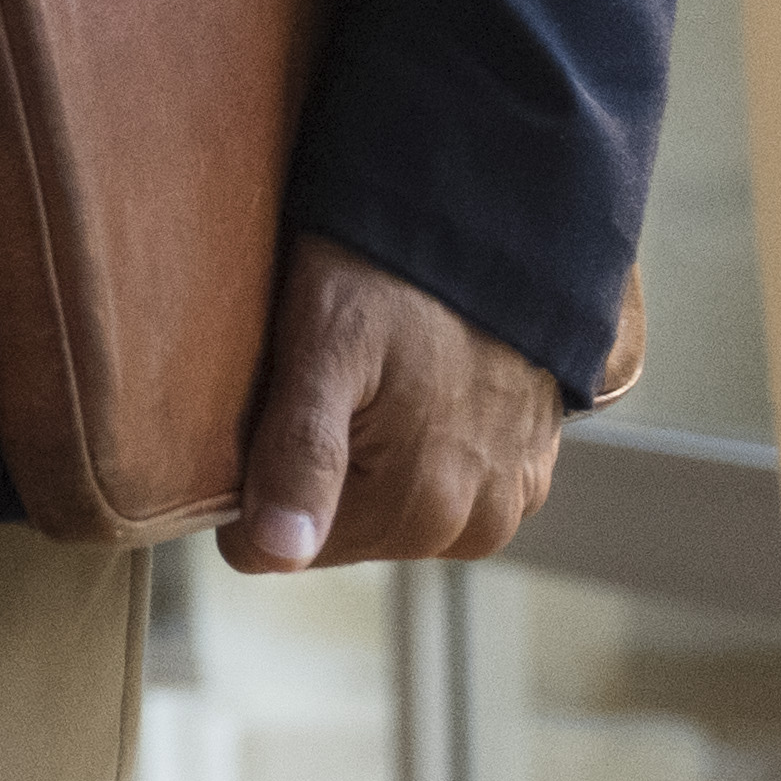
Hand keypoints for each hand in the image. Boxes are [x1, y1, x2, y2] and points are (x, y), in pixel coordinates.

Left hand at [224, 231, 566, 571]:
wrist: (498, 225)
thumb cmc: (393, 274)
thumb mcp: (323, 345)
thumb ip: (299, 456)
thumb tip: (275, 555)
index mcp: (414, 511)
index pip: (272, 545)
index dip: (253, 477)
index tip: (268, 404)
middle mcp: (469, 526)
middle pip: (331, 529)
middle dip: (310, 466)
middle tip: (320, 377)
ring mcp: (505, 503)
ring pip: (383, 510)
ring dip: (365, 459)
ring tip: (372, 377)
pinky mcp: (527, 474)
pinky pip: (441, 489)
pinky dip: (419, 450)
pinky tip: (417, 390)